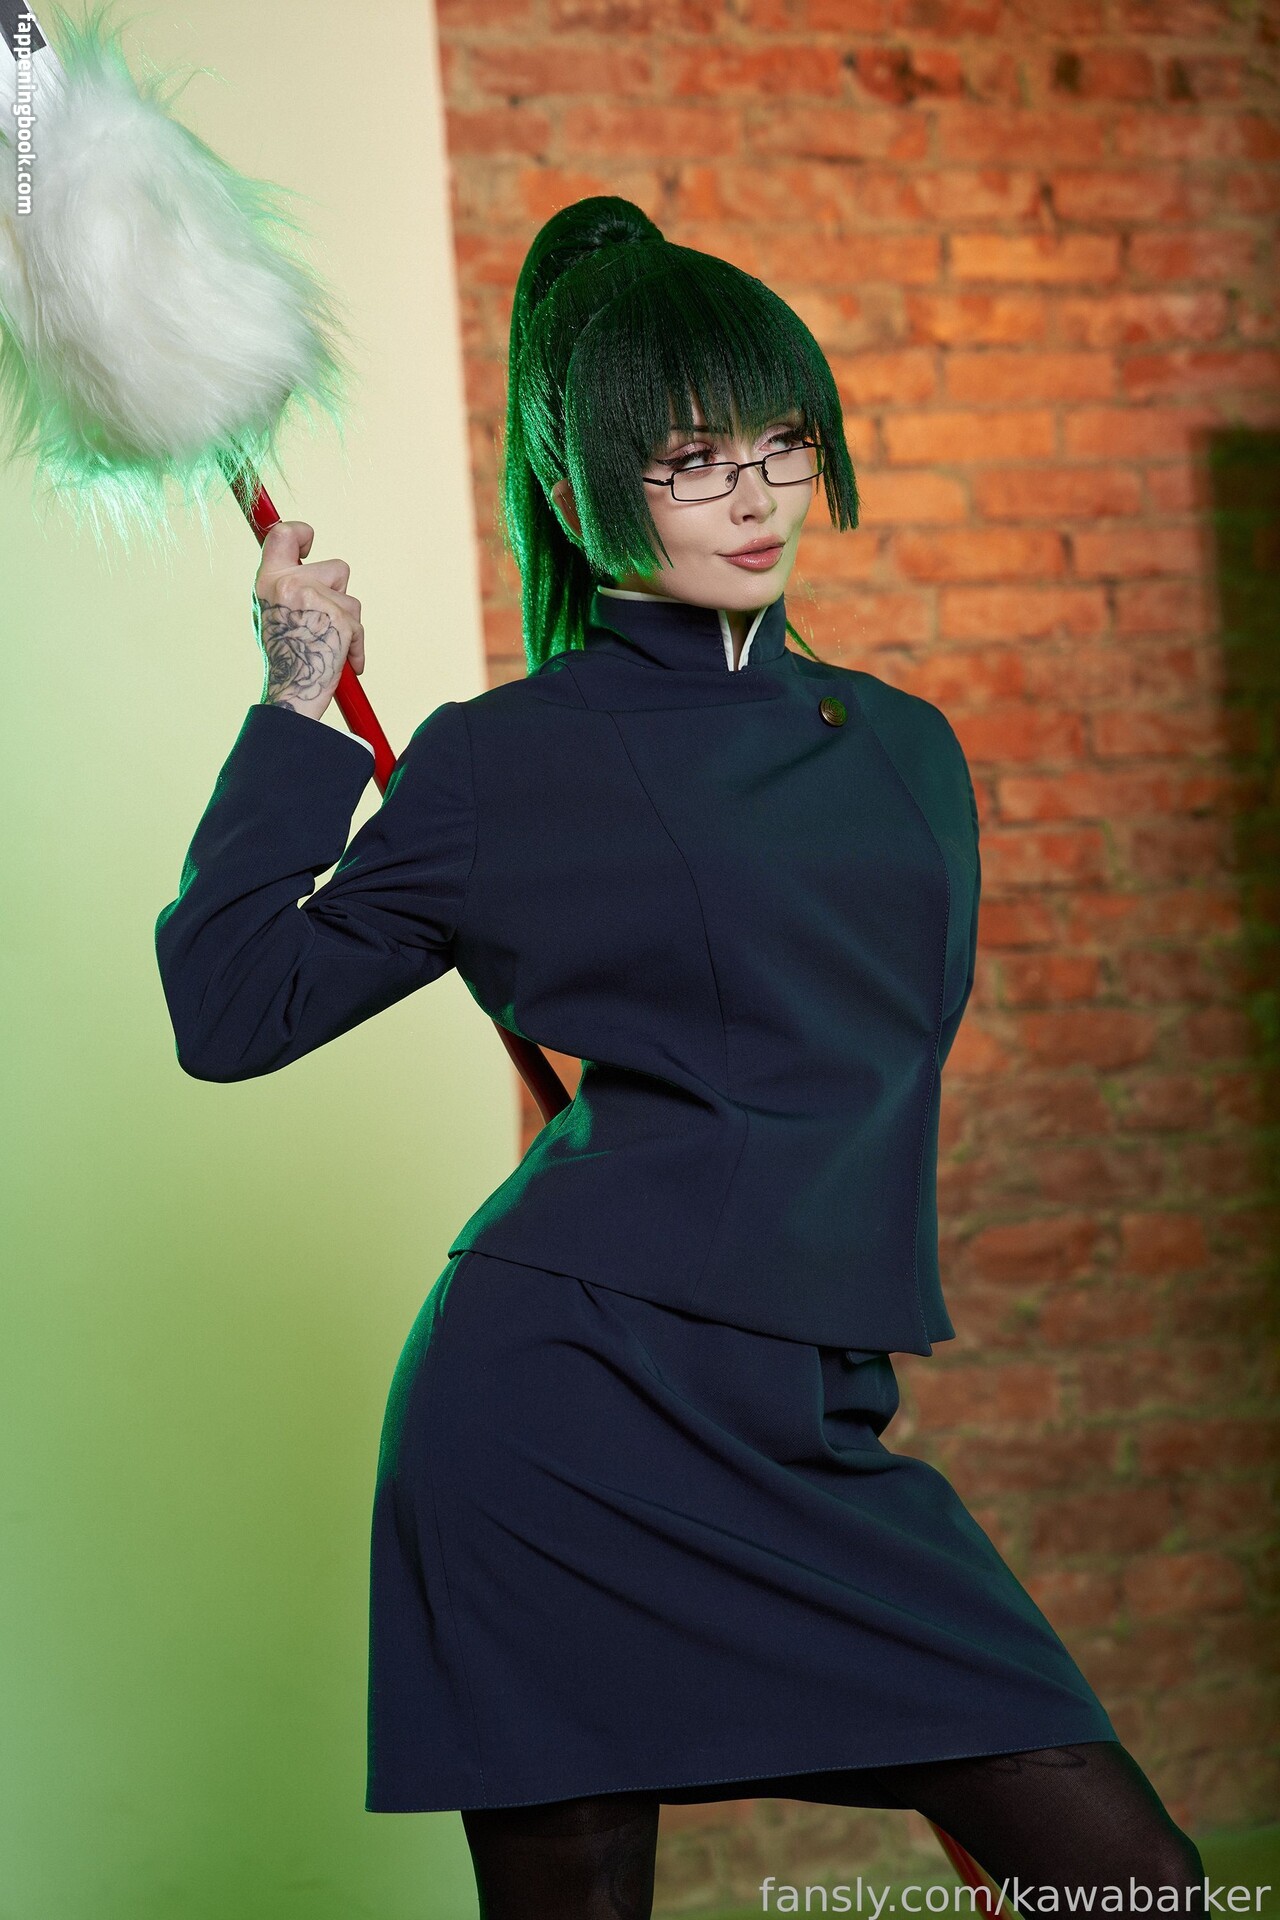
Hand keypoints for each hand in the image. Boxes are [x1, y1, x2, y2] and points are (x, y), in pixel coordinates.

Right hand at [253, 520, 364, 721]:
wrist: (291, 691)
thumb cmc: (284, 655)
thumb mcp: (273, 610)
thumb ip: (287, 583)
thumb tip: (300, 557)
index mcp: (269, 581)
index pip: (284, 534)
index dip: (302, 532)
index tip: (310, 543)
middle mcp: (290, 585)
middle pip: (337, 568)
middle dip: (339, 593)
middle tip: (322, 620)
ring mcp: (315, 600)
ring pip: (351, 598)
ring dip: (347, 621)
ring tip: (328, 642)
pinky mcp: (339, 619)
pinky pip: (358, 625)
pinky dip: (355, 644)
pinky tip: (341, 659)